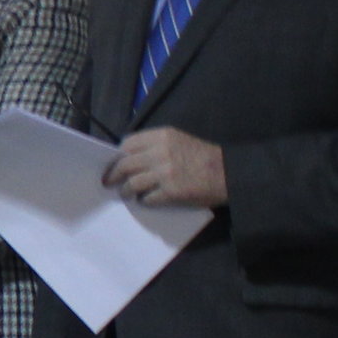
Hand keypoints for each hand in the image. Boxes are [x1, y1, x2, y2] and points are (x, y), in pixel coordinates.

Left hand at [104, 127, 228, 209]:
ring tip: (125, 194)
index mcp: (162, 136)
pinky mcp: (171, 191)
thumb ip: (155, 145)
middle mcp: (160, 152)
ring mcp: (165, 173)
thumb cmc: (204, 157)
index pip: (127, 144)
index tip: (113, 163)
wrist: (228, 173)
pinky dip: (144, 200)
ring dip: (126, 190)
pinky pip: (147, 198)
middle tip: (109, 182)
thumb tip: (129, 157)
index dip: (117, 155)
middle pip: (125, 164)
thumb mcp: (178, 140)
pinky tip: (146, 200)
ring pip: (132, 183)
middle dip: (113, 175)